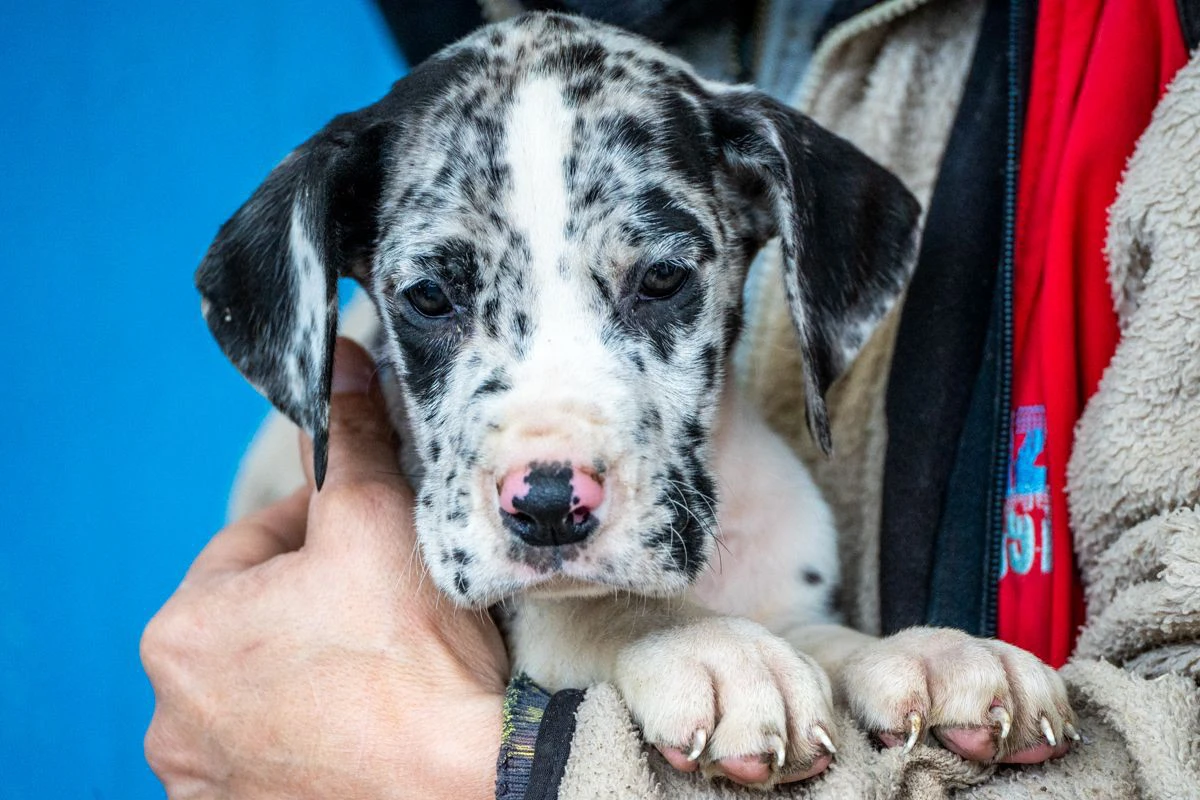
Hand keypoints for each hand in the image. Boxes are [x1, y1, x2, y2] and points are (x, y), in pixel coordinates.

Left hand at [142, 338, 507, 798]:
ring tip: (384, 661)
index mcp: (181, 631)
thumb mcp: (376, 517)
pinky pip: (280, 749)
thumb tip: (337, 359)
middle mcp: (173, 716)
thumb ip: (348, 435)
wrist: (468, 783)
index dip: (322, 528)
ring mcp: (208, 780)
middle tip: (386, 600)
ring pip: (269, 686)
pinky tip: (369, 718)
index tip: (373, 538)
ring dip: (313, 665)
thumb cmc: (415, 656)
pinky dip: (315, 729)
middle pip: (259, 620)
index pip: (254, 545)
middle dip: (316, 599)